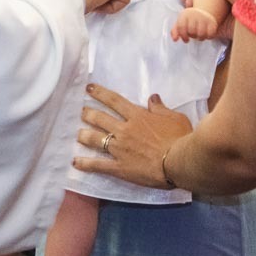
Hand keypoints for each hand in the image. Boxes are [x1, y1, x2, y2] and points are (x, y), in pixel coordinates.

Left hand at [73, 84, 193, 188]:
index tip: (89, 88)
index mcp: (137, 116)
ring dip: (84, 135)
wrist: (179, 162)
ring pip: (95, 139)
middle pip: (100, 119)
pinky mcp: (120, 167)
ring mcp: (120, 149)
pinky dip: (86, 164)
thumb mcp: (174, 117)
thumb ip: (160, 108)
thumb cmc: (180, 138)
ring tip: (77, 133)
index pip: (114, 101)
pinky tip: (75, 162)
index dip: (100, 93)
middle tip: (80, 111)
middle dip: (88, 113)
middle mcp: (124, 130)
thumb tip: (152, 98)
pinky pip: (99, 165)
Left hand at [170, 7, 218, 41]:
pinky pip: (210, 35)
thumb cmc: (189, 21)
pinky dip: (208, 37)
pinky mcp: (212, 22)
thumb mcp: (180, 22)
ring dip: (200, 38)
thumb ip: (175, 31)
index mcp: (185, 15)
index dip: (183, 36)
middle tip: (193, 34)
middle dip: (192, 36)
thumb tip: (175, 40)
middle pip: (192, 32)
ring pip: (201, 34)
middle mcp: (195, 15)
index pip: (181, 27)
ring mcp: (204, 18)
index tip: (186, 40)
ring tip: (199, 35)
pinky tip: (206, 34)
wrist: (203, 12)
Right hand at [186, 0, 240, 40]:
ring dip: (194, 18)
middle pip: (206, 6)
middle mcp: (229, 4)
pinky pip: (210, 31)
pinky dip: (199, 30)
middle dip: (194, 5)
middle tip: (186, 3)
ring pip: (206, 19)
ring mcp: (228, 18)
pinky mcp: (227, 31)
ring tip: (186, 14)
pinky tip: (191, 25)